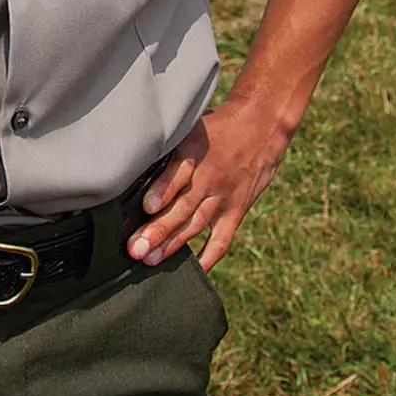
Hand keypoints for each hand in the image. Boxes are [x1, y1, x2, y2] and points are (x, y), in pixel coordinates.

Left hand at [126, 96, 293, 271]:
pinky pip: (222, 238)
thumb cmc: (217, 127)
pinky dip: (208, 256)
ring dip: (173, 244)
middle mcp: (209, 176)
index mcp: (194, 152)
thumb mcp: (191, 126)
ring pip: (196, 224)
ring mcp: (224, 196)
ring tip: (150, 260)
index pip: (178, 172)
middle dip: (158, 229)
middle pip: (183, 206)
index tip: (147, 207)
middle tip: (135, 248)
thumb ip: (168, 148)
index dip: (163, 190)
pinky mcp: (236, 210)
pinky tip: (194, 270)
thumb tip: (133, 165)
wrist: (262, 125)